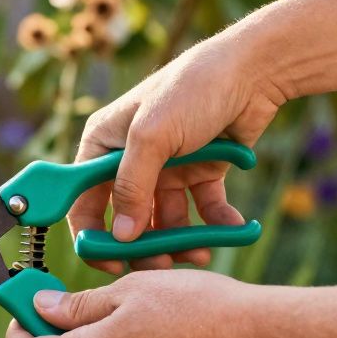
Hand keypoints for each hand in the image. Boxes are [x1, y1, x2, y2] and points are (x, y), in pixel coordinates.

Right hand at [70, 36, 285, 273]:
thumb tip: (121, 237)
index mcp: (103, 145)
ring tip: (198, 254)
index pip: (84, 201)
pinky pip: (202, 209)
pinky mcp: (199, 172)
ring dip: (180, 241)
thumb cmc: (191, 90)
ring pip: (165, 220)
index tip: (111, 263)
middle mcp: (131, 159)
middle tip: (161, 266)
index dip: (93, 235)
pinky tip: (231, 229)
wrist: (253, 71)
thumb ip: (131, 188)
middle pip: (127, 218)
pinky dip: (215, 224)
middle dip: (144, 245)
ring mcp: (166, 167)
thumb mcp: (151, 138)